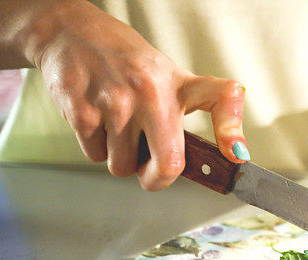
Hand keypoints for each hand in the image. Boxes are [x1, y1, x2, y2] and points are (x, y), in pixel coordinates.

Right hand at [33, 2, 247, 189]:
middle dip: (156, 180)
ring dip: (119, 157)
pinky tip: (96, 118)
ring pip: (122, 166)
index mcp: (178, 84)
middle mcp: (151, 92)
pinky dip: (96, 146)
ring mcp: (115, 102)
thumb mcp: (170, 77)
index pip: (221, 99)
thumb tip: (232, 153)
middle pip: (167, 165)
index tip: (236, 156)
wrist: (71, 33)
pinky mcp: (82, 111)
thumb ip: (197, 110)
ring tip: (117, 126)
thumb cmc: (128, 64)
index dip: (231, 131)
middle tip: (149, 170)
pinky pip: (95, 155)